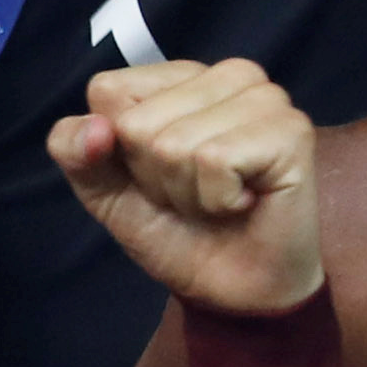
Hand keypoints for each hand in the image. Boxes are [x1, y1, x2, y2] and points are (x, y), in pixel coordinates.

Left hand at [51, 59, 325, 315]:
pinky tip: (242, 202)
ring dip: (186, 191)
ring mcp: (264, 99)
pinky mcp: (290, 131)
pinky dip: (217, 199)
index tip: (156, 174)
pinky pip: (215, 160)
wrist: (232, 290)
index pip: (108, 91)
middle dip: (155, 176)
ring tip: (217, 199)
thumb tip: (94, 128)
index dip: (118, 149)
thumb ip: (76, 151)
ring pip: (174, 143)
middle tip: (193, 193)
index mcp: (181, 78)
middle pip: (137, 122)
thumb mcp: (105, 190)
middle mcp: (227, 76)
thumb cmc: (177, 229)